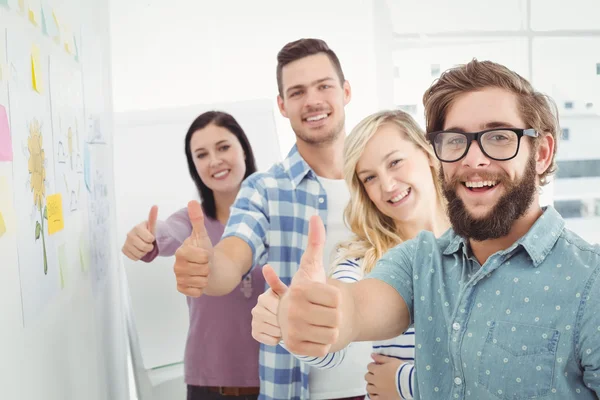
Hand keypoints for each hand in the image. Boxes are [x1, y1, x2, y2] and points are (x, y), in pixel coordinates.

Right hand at [122, 205, 158, 260]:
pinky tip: (138, 250)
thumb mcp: (152, 226)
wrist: (142, 239)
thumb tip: (155, 206)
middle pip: (144, 247)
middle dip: (149, 247)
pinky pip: (134, 257)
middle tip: (148, 244)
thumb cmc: (148, 232)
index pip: (149, 239)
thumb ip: (153, 217)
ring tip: (143, 247)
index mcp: (137, 227)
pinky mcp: (124, 249)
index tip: (151, 237)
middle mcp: (130, 234)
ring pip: (139, 254)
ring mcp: (126, 242)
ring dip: (144, 253)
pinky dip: (138, 256)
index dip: (152, 240)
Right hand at [173, 200, 213, 296]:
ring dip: (206, 277)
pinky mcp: (182, 289)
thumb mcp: (202, 235)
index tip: (204, 254)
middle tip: (204, 264)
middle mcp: (176, 266)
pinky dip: (202, 288)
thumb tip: (192, 201)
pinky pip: (196, 291)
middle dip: (207, 267)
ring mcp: (179, 278)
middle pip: (202, 270)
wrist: (207, 268)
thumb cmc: (204, 251)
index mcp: (181, 252)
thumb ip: (197, 219)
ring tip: (202, 272)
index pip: (201, 256)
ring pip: (200, 281)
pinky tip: (199, 282)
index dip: (207, 256)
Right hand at [251, 265, 287, 344]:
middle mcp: (255, 309)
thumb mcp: (286, 292)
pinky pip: (270, 339)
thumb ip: (276, 281)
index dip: (287, 311)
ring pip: (273, 330)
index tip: (294, 309)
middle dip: (286, 321)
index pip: (277, 308)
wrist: (287, 317)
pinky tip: (281, 333)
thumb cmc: (289, 302)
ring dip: (283, 330)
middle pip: (275, 320)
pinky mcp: (255, 333)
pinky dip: (278, 338)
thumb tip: (265, 266)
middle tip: (292, 319)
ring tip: (287, 325)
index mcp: (263, 298)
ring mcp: (254, 322)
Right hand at [278, 215, 340, 356]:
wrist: (294, 316)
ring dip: (331, 331)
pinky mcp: (294, 348)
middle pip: (335, 318)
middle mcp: (291, 311)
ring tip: (321, 323)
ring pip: (332, 335)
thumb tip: (315, 216)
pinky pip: (324, 348)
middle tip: (325, 313)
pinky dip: (324, 344)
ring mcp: (291, 331)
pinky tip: (315, 336)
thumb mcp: (311, 267)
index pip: (337, 299)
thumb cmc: (308, 289)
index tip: (325, 297)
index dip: (337, 300)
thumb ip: (315, 241)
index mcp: (297, 290)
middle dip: (335, 317)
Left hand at [365, 354, 405, 398]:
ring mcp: (378, 390)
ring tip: (376, 384)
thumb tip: (372, 355)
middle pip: (367, 377)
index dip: (373, 365)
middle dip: (371, 374)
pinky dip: (373, 395)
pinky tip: (377, 392)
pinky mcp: (382, 398)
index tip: (377, 366)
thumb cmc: (402, 370)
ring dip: (371, 385)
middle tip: (377, 375)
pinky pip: (373, 397)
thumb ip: (381, 358)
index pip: (369, 366)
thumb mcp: (392, 361)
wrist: (410, 383)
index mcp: (377, 370)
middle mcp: (376, 380)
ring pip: (368, 388)